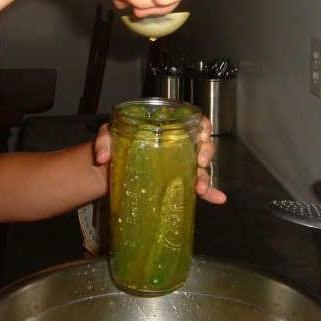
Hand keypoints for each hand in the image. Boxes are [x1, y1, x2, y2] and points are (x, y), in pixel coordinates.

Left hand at [93, 118, 225, 204]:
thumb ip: (105, 140)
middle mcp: (177, 146)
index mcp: (166, 128)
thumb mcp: (107, 136)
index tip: (202, 134)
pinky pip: (195, 187)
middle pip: (202, 144)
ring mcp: (178, 166)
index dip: (203, 125)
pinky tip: (218, 199)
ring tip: (201, 189)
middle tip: (200, 161)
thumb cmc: (114, 146)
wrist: (109, 172)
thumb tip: (102, 156)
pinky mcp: (176, 184)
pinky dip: (209, 193)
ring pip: (200, 168)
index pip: (193, 121)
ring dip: (205, 177)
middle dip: (207, 152)